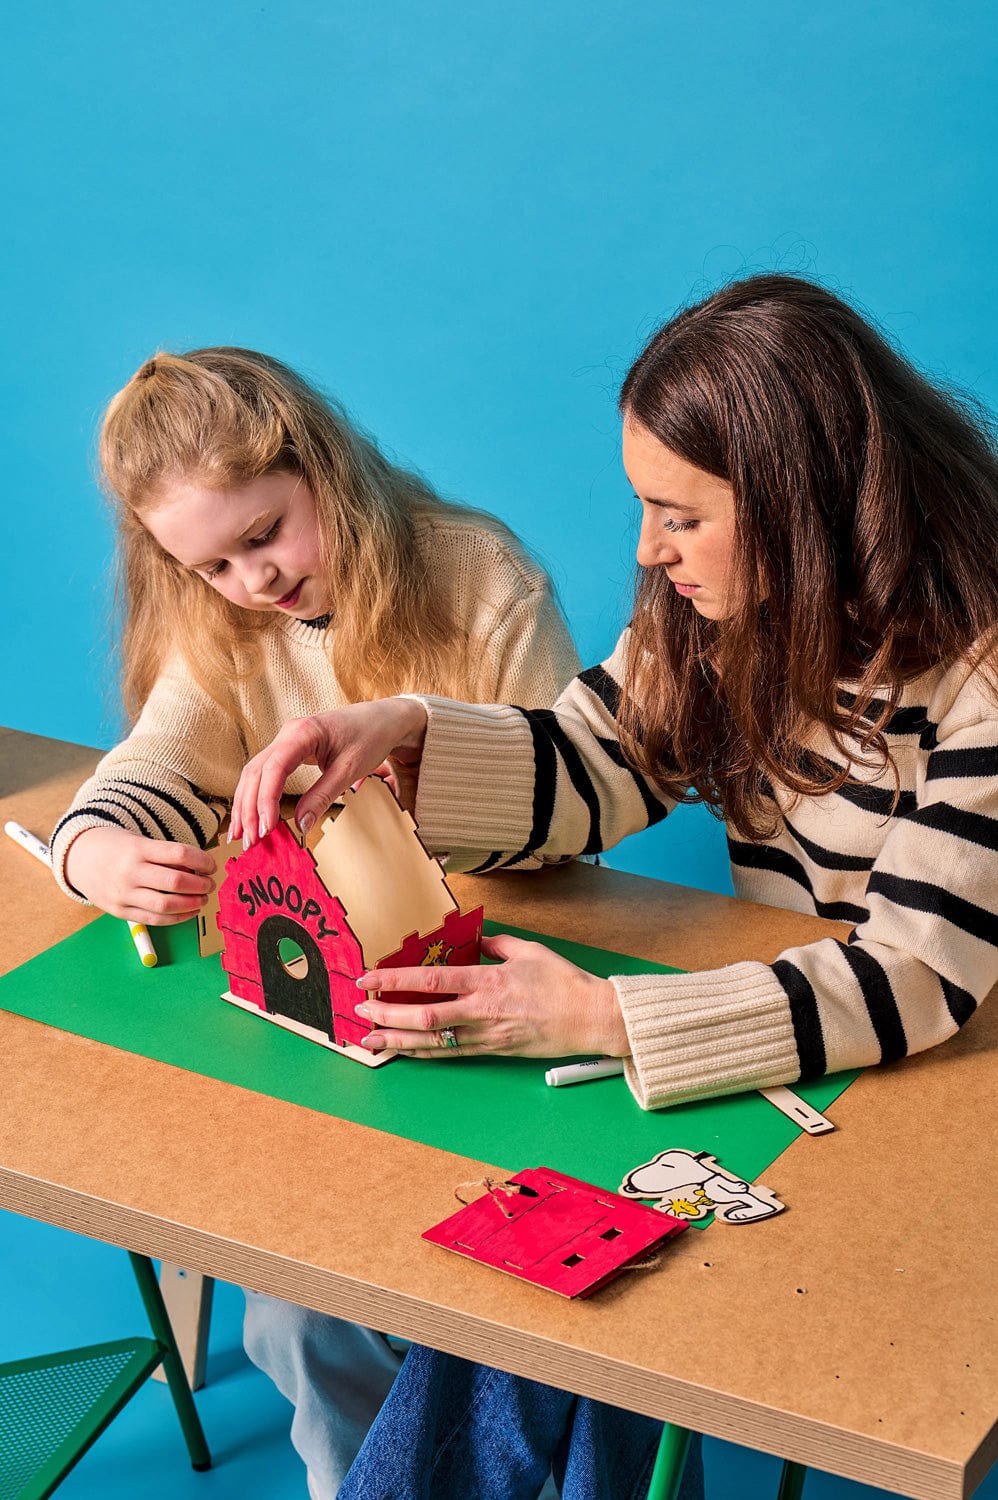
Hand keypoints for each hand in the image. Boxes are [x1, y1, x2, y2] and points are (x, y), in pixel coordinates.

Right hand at [63, 827, 215, 924]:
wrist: (79, 858)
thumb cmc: (118, 848)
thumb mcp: (140, 842)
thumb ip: (166, 856)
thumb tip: (200, 870)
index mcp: (138, 849)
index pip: (180, 853)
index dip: (203, 860)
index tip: (212, 865)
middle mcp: (131, 872)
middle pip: (176, 881)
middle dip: (201, 884)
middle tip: (210, 883)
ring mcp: (124, 894)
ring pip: (167, 904)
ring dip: (192, 903)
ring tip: (202, 898)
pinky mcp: (120, 911)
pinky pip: (155, 919)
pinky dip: (178, 918)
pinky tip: (189, 912)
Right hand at [231, 698, 427, 846]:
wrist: (382, 719)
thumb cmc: (370, 737)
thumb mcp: (349, 769)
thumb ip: (323, 796)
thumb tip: (301, 826)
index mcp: (303, 732)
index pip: (273, 768)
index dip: (266, 801)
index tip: (266, 829)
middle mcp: (287, 733)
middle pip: (255, 772)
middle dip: (248, 808)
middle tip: (250, 841)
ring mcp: (285, 740)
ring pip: (254, 773)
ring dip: (245, 804)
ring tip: (242, 835)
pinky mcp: (288, 749)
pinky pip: (264, 773)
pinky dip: (255, 795)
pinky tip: (252, 816)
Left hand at [353, 932, 629, 1059]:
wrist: (592, 1019)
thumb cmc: (564, 983)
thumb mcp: (530, 950)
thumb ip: (496, 945)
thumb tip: (474, 940)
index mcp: (489, 980)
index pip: (432, 980)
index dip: (395, 980)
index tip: (369, 978)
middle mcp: (482, 1010)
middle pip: (423, 1015)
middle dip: (386, 1013)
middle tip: (359, 1009)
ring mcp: (487, 1034)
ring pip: (432, 1041)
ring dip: (397, 1039)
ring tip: (369, 1038)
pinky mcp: (493, 1050)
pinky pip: (450, 1053)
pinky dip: (423, 1052)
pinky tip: (403, 1050)